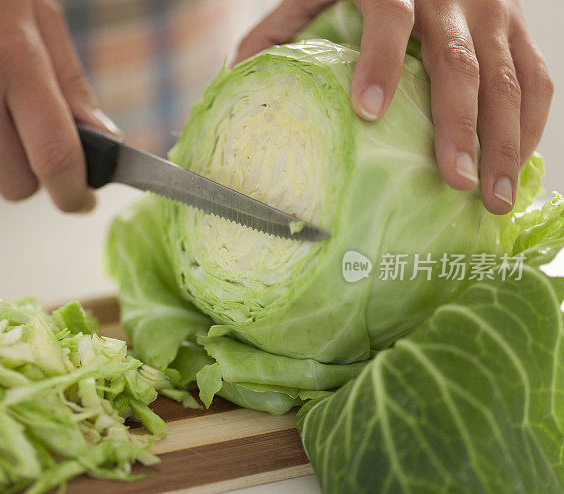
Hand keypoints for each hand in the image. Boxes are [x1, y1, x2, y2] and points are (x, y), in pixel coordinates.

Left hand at [235, 0, 553, 214]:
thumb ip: (280, 29)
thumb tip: (237, 78)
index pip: (390, 18)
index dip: (381, 62)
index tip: (368, 111)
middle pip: (460, 62)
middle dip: (459, 127)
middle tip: (456, 182)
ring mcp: (491, 10)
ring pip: (509, 77)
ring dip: (503, 140)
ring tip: (492, 197)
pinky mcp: (515, 28)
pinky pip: (534, 77)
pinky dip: (529, 124)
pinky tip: (515, 165)